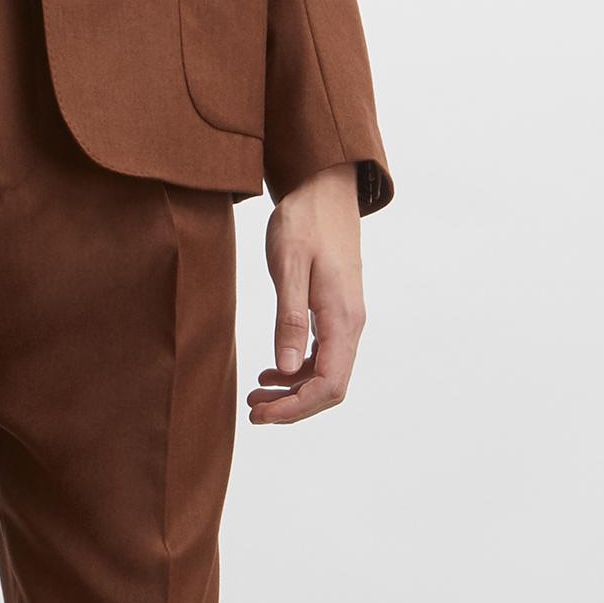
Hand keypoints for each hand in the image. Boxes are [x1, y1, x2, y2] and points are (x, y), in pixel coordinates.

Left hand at [250, 164, 365, 425]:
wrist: (324, 188)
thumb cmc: (304, 221)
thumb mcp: (289, 266)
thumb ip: (288, 319)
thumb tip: (287, 368)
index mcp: (342, 317)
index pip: (329, 384)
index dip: (297, 408)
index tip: (262, 415)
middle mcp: (350, 324)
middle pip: (330, 387)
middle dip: (293, 407)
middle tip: (253, 412)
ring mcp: (344, 319)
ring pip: (326, 373)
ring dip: (293, 391)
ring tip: (255, 396)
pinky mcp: (334, 312)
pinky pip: (322, 355)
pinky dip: (297, 370)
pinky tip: (271, 371)